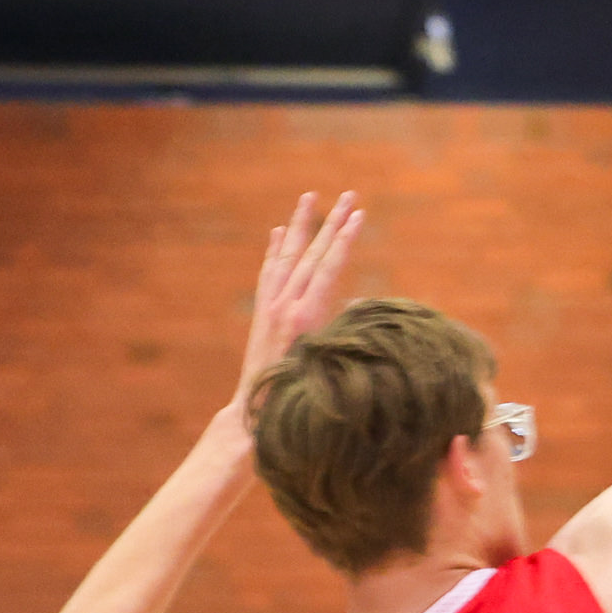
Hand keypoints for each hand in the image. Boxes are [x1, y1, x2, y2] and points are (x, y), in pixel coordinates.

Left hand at [235, 191, 368, 412]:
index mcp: (304, 317)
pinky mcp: (262, 314)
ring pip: (287, 256)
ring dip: (300, 225)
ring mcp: (271, 307)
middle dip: (331, 222)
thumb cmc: (296, 403)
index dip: (345, 239)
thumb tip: (356, 303)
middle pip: (312, 254)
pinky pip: (269, 272)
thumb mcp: (323, 369)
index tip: (359, 214)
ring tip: (309, 198)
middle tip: (348, 194)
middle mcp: (285, 305)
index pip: (329, 267)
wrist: (252, 418)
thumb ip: (337, 334)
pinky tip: (278, 233)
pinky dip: (275, 250)